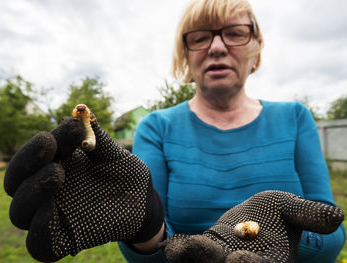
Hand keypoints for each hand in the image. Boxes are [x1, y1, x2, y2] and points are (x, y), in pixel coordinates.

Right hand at [4, 116, 163, 261]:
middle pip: (17, 181)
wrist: (143, 202)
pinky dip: (40, 228)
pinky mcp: (65, 240)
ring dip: (32, 191)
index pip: (35, 155)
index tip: (67, 128)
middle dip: (27, 162)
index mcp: (56, 164)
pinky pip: (40, 243)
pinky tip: (52, 211)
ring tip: (58, 172)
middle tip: (50, 145)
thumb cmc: (125, 174)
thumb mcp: (115, 154)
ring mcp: (54, 215)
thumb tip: (82, 112)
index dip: (42, 141)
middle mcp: (48, 190)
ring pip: (20, 212)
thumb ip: (99, 138)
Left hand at [164, 190, 343, 262]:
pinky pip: (191, 254)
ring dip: (196, 259)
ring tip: (181, 252)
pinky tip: (171, 246)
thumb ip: (307, 214)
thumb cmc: (273, 214)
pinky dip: (183, 252)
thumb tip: (337, 215)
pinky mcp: (202, 253)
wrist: (249, 216)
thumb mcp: (289, 209)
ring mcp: (219, 261)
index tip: (243, 259)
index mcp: (269, 262)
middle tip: (215, 256)